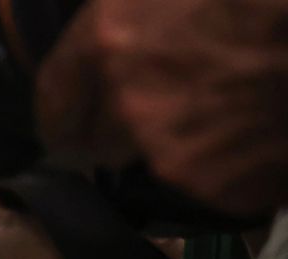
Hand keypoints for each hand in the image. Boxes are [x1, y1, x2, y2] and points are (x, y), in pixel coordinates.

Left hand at [35, 0, 287, 216]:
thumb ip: (126, 20)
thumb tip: (109, 42)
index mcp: (108, 44)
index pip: (51, 103)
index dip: (64, 110)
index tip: (74, 116)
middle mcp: (128, 106)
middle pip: (93, 141)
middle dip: (117, 129)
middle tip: (161, 107)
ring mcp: (175, 153)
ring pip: (151, 163)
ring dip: (176, 145)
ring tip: (225, 110)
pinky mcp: (223, 187)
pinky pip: (208, 183)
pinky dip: (227, 166)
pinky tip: (256, 131)